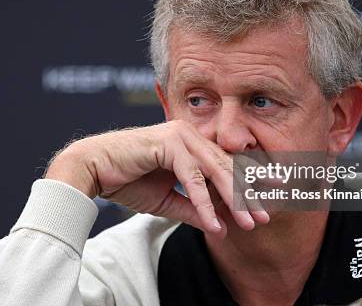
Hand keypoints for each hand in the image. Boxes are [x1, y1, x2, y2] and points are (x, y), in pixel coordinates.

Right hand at [45, 120, 268, 234]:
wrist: (93, 170)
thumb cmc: (128, 180)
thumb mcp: (168, 200)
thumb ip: (195, 209)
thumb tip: (221, 227)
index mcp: (191, 142)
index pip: (226, 163)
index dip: (249, 181)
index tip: (268, 199)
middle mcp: (190, 134)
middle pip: (227, 167)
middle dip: (248, 194)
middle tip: (266, 216)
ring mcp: (181, 136)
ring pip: (216, 171)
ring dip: (233, 200)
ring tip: (249, 223)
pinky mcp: (169, 143)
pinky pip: (193, 178)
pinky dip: (204, 203)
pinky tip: (214, 224)